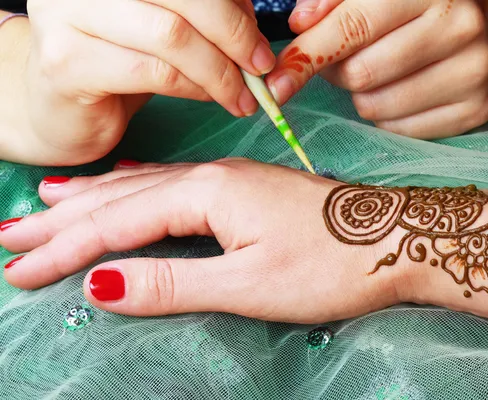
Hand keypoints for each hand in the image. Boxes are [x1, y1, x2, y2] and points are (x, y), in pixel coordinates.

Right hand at [0, 159, 410, 322]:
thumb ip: (173, 282)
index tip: (20, 271)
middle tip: (10, 239)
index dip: (66, 250)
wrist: (393, 237)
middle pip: (120, 198)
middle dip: (63, 223)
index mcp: (206, 196)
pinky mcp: (242, 190)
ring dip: (91, 200)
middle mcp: (210, 178)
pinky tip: (120, 187)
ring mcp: (227, 180)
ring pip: (143, 187)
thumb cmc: (330, 265)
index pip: (117, 223)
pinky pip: (170, 185)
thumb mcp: (248, 285)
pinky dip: (134, 189)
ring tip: (45, 204)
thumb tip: (100, 286)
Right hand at [19, 0, 273, 165]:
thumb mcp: (166, 27)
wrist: (59, 106)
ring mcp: (66, 14)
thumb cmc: (118, 61)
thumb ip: (203, 14)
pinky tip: (210, 99)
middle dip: (234, 35)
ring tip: (241, 96)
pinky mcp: (67, 62)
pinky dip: (194, 88)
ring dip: (219, 71)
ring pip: (171, 36)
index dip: (233, 6)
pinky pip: (153, 72)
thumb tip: (252, 23)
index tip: (260, 43)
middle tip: (260, 68)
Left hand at [266, 0, 487, 138]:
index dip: (306, 57)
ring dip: (360, 96)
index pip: (353, 27)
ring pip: (375, 106)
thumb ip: (327, 1)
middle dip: (336, 73)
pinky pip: (399, 130)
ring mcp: (474, 70)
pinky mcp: (476, 107)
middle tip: (341, 62)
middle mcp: (460, 25)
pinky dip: (386, 117)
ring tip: (375, 73)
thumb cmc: (399, 6)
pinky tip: (398, 91)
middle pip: (361, 74)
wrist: (460, 22)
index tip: (275, 83)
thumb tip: (300, 25)